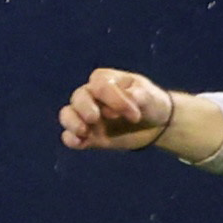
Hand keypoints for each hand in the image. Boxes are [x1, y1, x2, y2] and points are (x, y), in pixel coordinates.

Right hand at [60, 67, 176, 150]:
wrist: (155, 125)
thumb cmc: (151, 103)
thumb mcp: (151, 97)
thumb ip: (141, 95)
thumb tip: (131, 97)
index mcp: (105, 80)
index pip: (100, 86)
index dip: (114, 100)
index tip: (136, 116)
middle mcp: (91, 96)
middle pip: (78, 97)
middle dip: (85, 107)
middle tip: (95, 118)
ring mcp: (87, 116)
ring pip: (67, 114)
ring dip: (72, 122)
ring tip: (83, 131)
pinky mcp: (88, 135)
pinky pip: (70, 135)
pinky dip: (71, 139)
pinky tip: (79, 142)